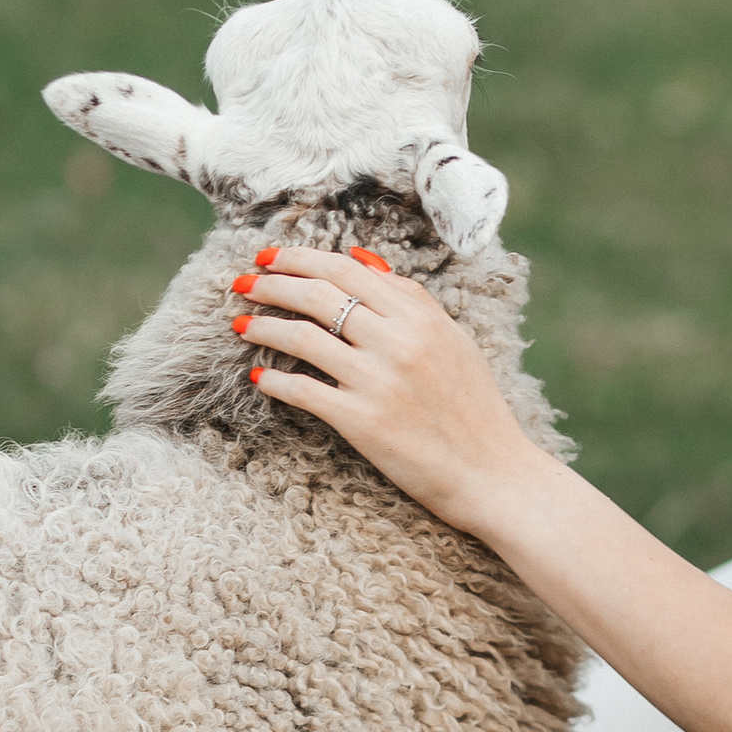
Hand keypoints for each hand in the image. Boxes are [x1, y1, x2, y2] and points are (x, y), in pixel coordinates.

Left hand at [234, 245, 543, 539]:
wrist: (492, 473)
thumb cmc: (475, 408)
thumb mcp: (453, 340)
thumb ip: (410, 298)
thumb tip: (363, 260)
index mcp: (420, 316)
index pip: (345, 270)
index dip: (298, 259)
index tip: (268, 257)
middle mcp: (397, 341)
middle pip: (318, 296)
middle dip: (271, 284)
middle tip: (241, 282)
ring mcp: (377, 381)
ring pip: (302, 338)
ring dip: (262, 326)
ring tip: (239, 323)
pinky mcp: (362, 422)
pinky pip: (303, 391)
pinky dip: (275, 381)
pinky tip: (259, 377)